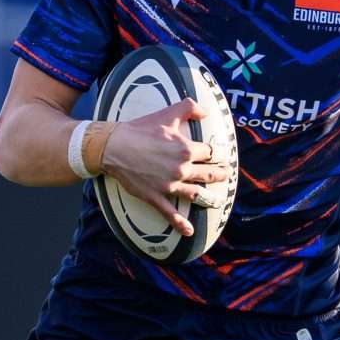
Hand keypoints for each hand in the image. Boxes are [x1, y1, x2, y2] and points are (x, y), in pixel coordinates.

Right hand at [99, 99, 229, 235]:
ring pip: (195, 194)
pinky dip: (181, 224)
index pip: (210, 153)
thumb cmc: (139, 129)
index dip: (217, 154)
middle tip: (225, 176)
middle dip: (219, 175)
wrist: (113, 147)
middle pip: (208, 174)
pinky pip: (170, 213)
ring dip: (209, 199)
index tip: (220, 155)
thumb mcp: (166, 114)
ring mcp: (169, 185)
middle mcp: (181, 169)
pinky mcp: (155, 196)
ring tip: (216, 201)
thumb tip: (205, 110)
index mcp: (186, 149)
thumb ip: (189, 108)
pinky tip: (189, 232)